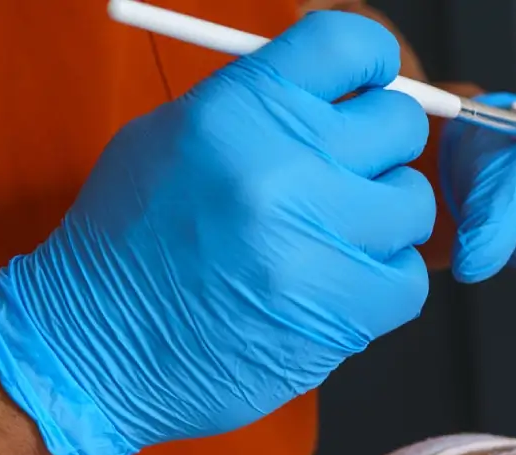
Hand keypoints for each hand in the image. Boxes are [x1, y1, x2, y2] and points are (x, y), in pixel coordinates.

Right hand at [0, 13, 433, 454]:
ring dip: (383, 221)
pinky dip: (383, 285)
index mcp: (240, 110)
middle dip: (379, 148)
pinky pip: (411, 279)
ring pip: (413, 203)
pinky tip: (334, 287)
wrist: (102, 349)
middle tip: (346, 175)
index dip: (372, 62)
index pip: (347, 45)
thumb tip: (341, 92)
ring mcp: (320, 242)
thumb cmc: (133, 246)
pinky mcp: (346, 311)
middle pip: (399, 124)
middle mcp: (285, 167)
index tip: (372, 83)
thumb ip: (260, 106)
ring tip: (330, 240)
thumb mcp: (175, 139)